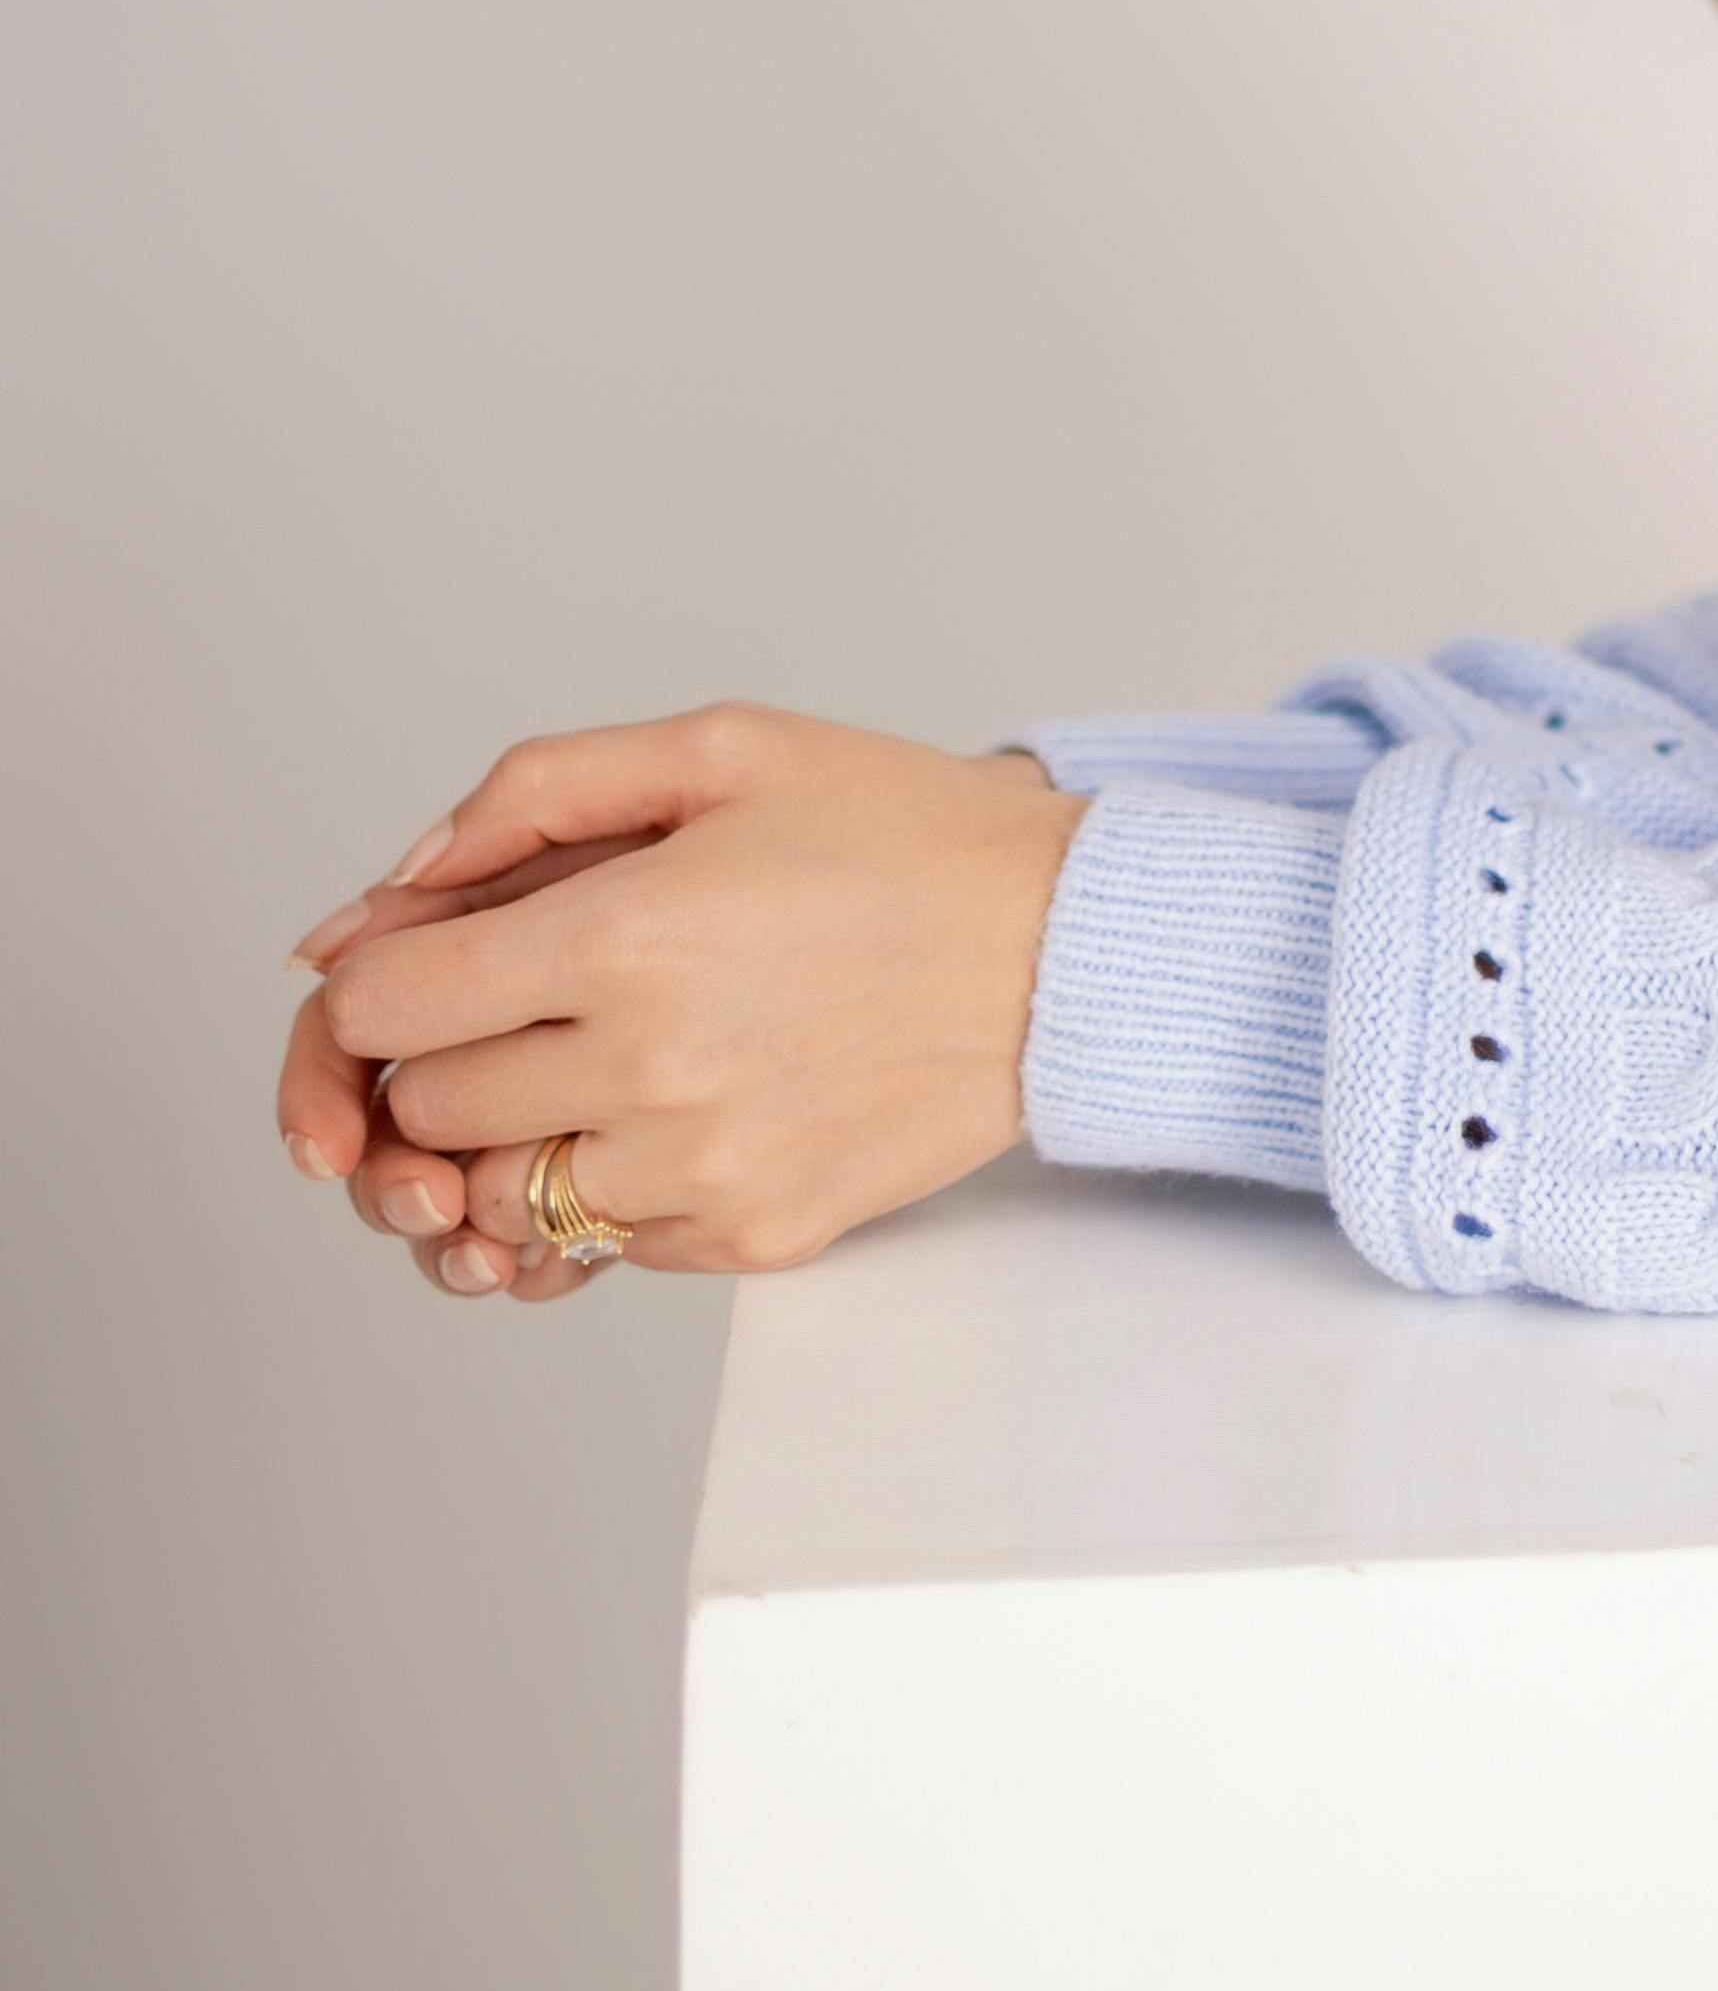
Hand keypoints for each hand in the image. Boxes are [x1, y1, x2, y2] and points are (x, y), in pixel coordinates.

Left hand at [280, 712, 1084, 1291]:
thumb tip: (377, 903)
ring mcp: (700, 1172)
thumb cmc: (903, 834)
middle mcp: (650, 1069)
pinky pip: (601, 1245)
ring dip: (523, 1130)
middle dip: (450, 1050)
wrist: (1067, 949)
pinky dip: (611, 1184)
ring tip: (611, 1057)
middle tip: (536, 999)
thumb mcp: (723, 745)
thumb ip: (533, 794)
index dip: (379, 981)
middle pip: (423, 1109)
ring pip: (498, 1194)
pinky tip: (688, 1105)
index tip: (433, 963)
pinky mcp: (751, 1239)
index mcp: (627, 934)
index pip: (378, 1009)